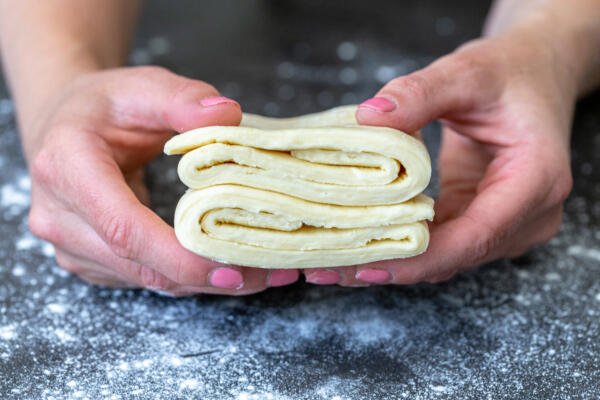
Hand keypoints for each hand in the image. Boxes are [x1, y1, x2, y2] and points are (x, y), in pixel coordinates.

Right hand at [27, 66, 299, 294]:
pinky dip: (190, 278)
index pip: (124, 228)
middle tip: (271, 273)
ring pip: (148, 280)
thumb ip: (184, 98)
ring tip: (263, 272)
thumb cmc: (103, 105)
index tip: (233, 268)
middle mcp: (60, 217)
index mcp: (67, 167)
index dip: (179, 257)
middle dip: (208, 277)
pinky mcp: (91, 260)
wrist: (63, 127)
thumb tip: (229, 117)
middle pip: (142, 265)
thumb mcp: (142, 86)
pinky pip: (146, 278)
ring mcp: (71, 245)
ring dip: (206, 283)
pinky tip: (229, 268)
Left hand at [305, 32, 573, 285]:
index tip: (366, 264)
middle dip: (393, 265)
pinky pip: (442, 243)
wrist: (534, 74)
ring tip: (333, 262)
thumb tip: (368, 119)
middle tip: (330, 267)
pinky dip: (404, 246)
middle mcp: (530, 214)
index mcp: (536, 179)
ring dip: (392, 260)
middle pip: (457, 255)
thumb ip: (420, 93)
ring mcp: (509, 223)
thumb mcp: (466, 73)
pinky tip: (361, 243)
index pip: (476, 235)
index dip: (419, 258)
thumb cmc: (509, 72)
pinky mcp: (484, 220)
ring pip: (446, 257)